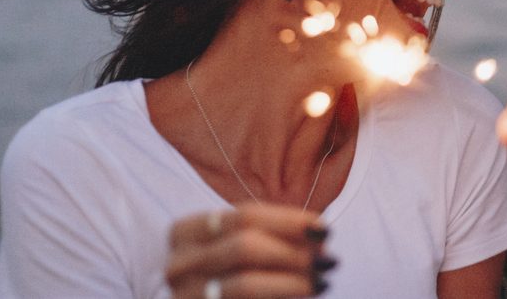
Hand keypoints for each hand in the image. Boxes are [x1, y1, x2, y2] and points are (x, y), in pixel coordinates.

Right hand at [167, 203, 335, 297]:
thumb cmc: (226, 271)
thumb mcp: (238, 245)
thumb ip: (271, 235)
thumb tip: (319, 234)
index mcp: (185, 232)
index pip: (245, 216)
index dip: (289, 220)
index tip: (324, 228)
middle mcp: (178, 264)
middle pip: (246, 247)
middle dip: (294, 252)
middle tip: (329, 260)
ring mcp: (184, 295)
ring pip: (245, 285)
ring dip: (292, 281)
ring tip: (323, 281)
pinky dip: (280, 297)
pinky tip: (304, 294)